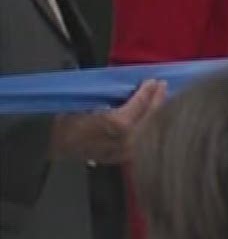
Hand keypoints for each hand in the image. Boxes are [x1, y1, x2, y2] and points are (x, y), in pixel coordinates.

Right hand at [50, 79, 166, 163]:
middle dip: (158, 100)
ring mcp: (126, 151)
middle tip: (163, 86)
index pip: (141, 104)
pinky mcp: (123, 158)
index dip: (148, 91)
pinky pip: (142, 140)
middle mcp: (127, 139)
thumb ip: (111, 94)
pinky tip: (152, 117)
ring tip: (162, 99)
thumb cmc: (68, 120)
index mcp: (118, 123)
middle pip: (151, 117)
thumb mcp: (88, 101)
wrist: (53, 144)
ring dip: (157, 113)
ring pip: (150, 130)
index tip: (153, 80)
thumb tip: (129, 84)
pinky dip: (149, 127)